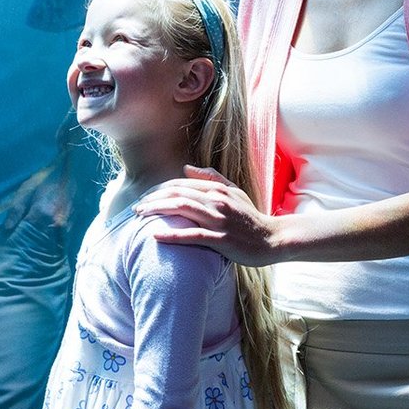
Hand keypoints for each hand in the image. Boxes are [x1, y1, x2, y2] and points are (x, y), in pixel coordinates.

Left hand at [132, 165, 279, 266]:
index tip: (145, 197)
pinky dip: (173, 235)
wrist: (273, 239)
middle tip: (135, 208)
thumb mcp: (234, 191)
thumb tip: (186, 168)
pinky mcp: (222, 240)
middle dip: (153, 200)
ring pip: (183, 210)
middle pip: (178, 195)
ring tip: (140, 216)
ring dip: (157, 212)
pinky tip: (156, 236)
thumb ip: (211, 178)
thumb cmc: (251, 217)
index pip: (181, 185)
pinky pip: (193, 235)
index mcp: (217, 189)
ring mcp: (219, 220)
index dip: (160, 190)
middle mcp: (216, 201)